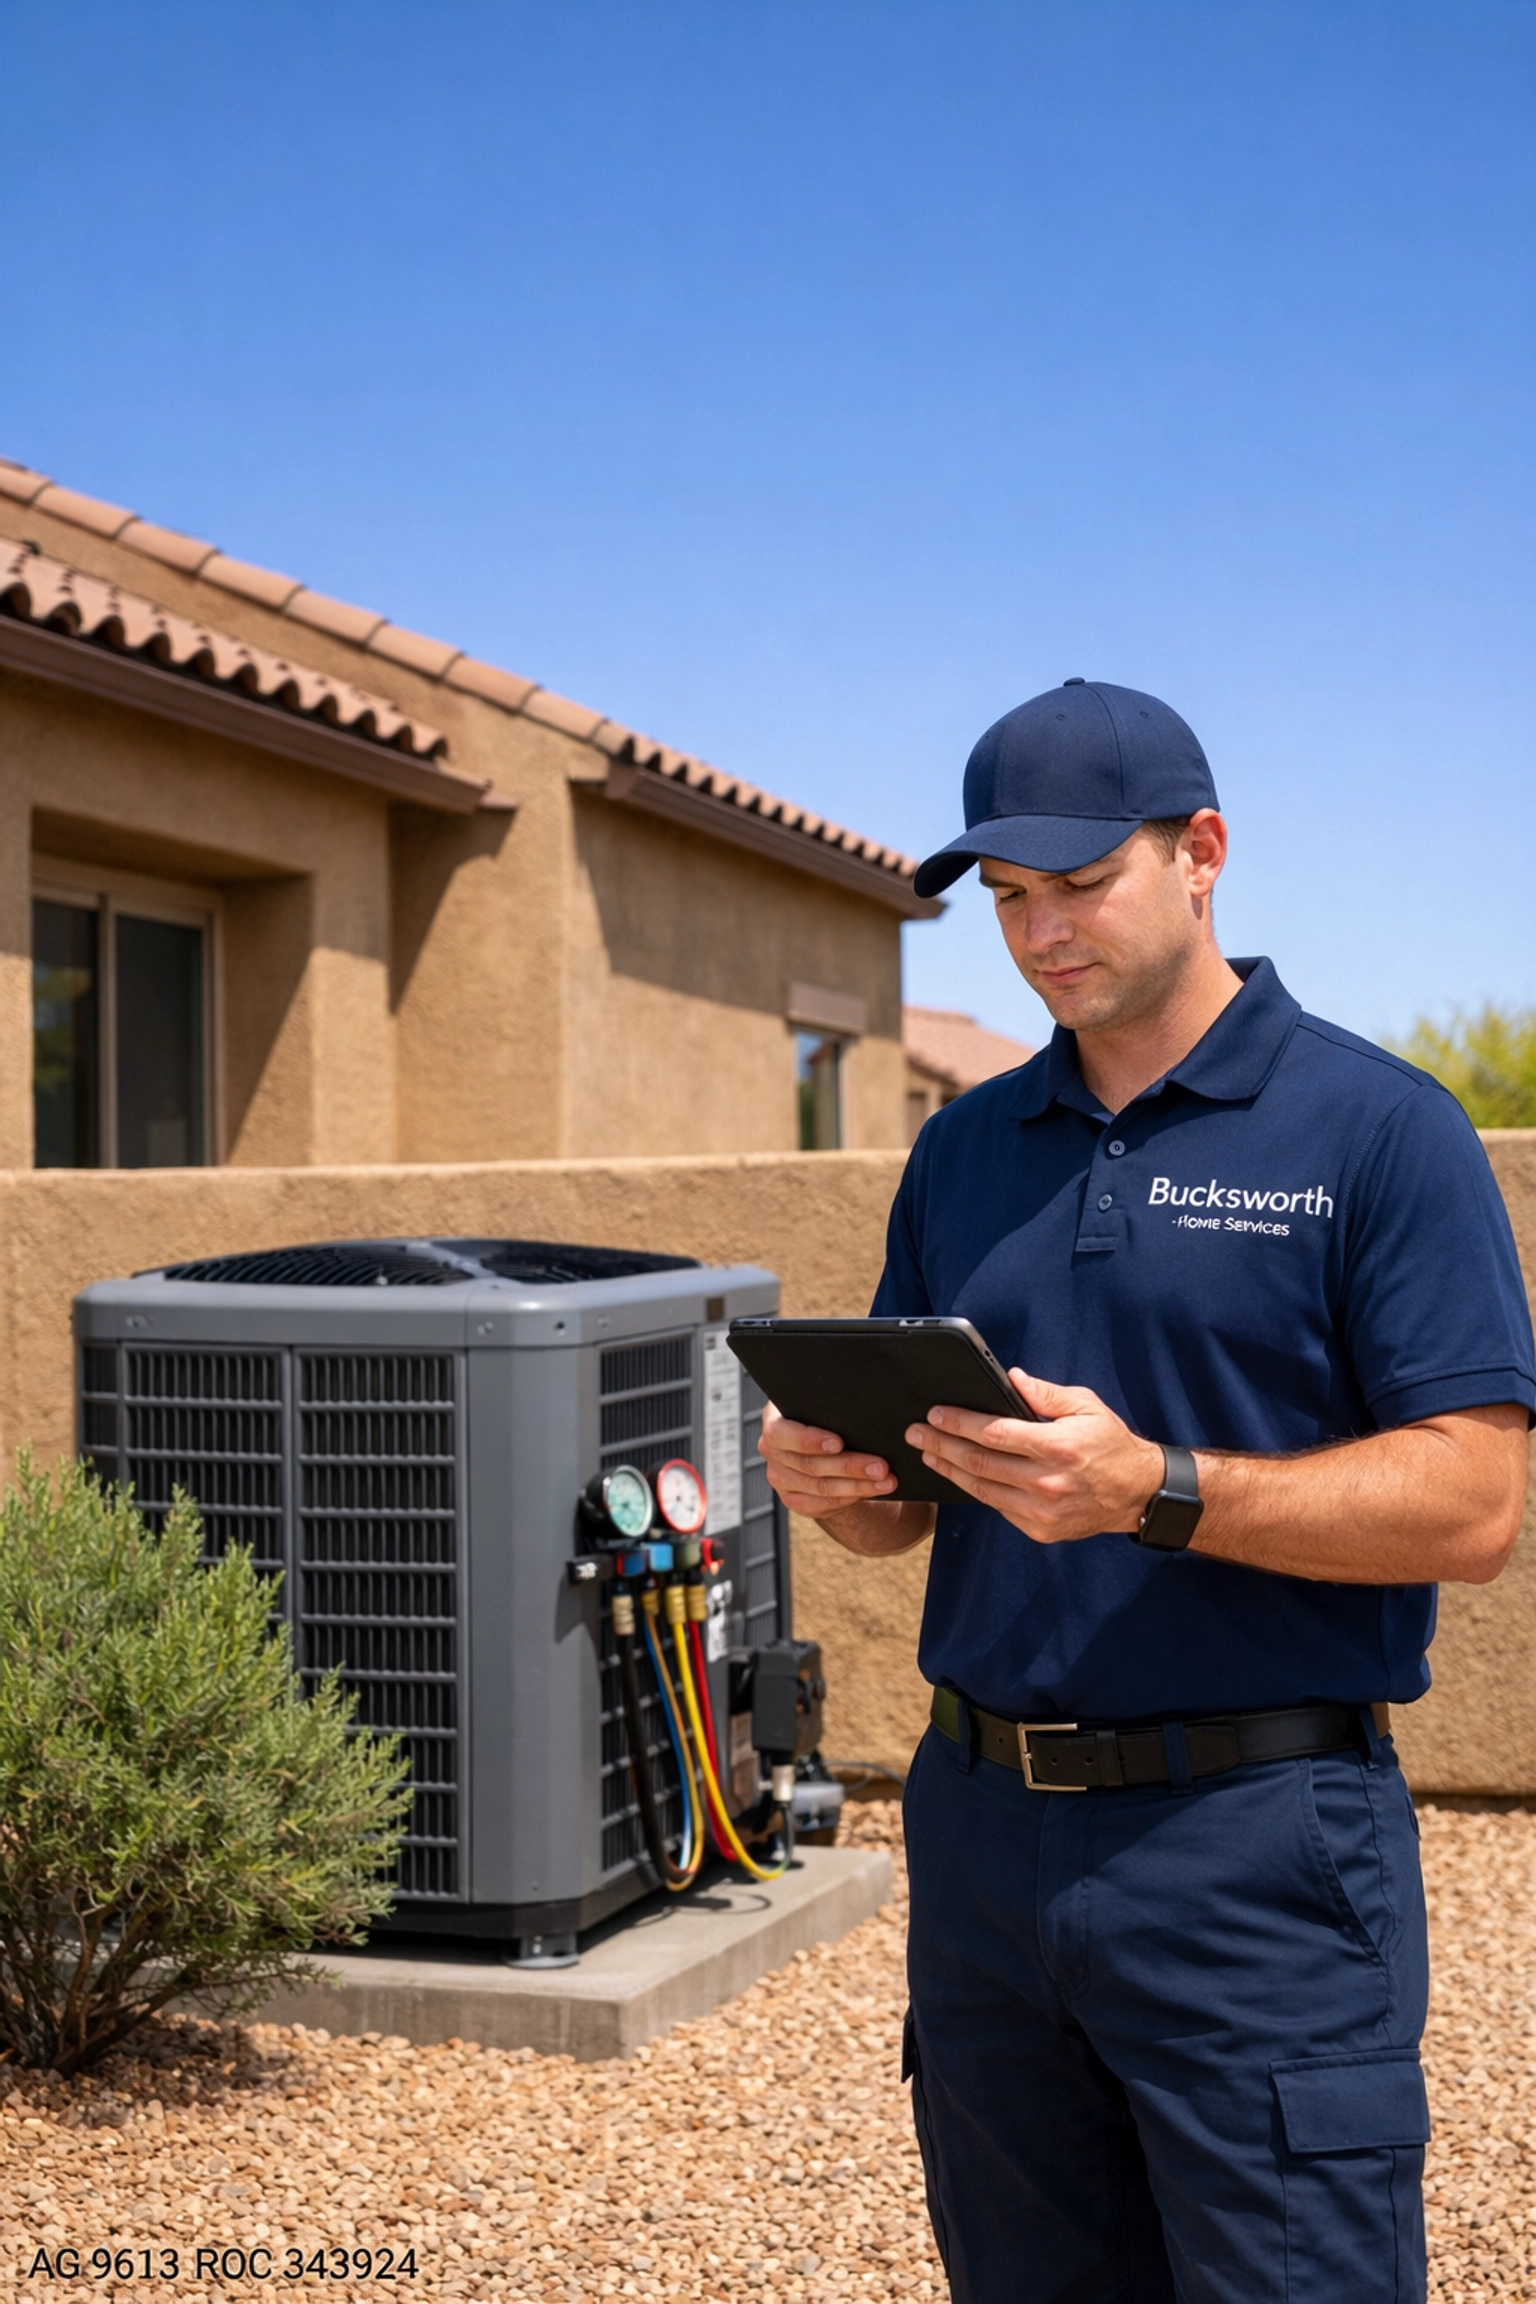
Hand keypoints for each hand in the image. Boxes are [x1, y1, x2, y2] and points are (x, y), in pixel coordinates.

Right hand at [758, 1401, 899, 1516]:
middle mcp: (771, 1450)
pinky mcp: (792, 1499)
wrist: (822, 1443)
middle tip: (881, 1467)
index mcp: (774, 1420)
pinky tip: (870, 1491)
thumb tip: (863, 1407)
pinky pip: (822, 1504)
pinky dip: (849, 1499)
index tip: (839, 1443)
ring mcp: (779, 1477)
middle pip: (809, 1465)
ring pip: (820, 1488)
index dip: (810, 1440)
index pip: (782, 1434)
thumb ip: (833, 1405)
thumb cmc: (828, 1416)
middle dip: (849, 1466)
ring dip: (857, 1486)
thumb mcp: (825, 1405)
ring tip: (886, 1481)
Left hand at [907, 1369, 1164, 1543]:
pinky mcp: (1039, 1529)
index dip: (960, 1423)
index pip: (995, 1433)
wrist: (1137, 1495)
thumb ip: (1046, 1394)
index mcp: (1058, 1447)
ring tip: (928, 1452)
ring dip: (948, 1469)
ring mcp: (1042, 1510)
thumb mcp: (1087, 1407)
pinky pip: (997, 1506)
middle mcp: (1047, 1482)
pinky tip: (957, 1473)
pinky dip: (974, 1489)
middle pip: (979, 1462)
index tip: (935, 1413)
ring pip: (981, 1489)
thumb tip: (1010, 1377)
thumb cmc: (1110, 1444)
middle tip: (915, 1432)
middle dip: (941, 1444)